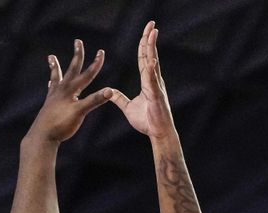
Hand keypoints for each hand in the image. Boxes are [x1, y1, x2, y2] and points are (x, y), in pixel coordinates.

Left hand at [28, 39, 111, 142]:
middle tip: (78, 41)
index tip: (101, 52)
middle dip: (77, 56)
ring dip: (56, 67)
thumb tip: (110, 91)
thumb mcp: (80, 112)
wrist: (42, 136)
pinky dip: (52, 85)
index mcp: (70, 90)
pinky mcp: (48, 105)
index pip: (87, 74)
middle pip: (71, 69)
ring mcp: (53, 97)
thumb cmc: (61, 125)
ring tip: (51, 57)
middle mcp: (61, 90)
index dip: (96, 64)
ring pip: (56, 77)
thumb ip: (94, 101)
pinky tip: (50, 84)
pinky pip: (51, 90)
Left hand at [108, 21, 175, 138]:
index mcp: (147, 82)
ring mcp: (156, 87)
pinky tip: (151, 60)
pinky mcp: (157, 96)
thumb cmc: (147, 121)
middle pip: (150, 56)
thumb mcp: (128, 108)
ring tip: (152, 34)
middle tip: (151, 24)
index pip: (144, 59)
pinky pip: (153, 82)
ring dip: (152, 49)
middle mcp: (153, 81)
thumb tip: (110, 92)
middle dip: (150, 40)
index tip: (146, 32)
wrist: (157, 133)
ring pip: (153, 64)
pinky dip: (152, 71)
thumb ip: (120, 99)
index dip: (144, 45)